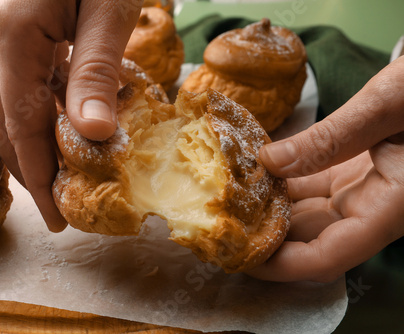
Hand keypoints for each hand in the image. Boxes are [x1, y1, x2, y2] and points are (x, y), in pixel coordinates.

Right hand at [0, 0, 141, 231]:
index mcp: (15, 33)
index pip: (21, 122)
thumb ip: (95, 71)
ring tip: (61, 184)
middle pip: (5, 123)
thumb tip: (94, 135)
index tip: (56, 214)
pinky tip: (66, 137)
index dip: (38, 173)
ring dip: (35, 149)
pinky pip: (26, 89)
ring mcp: (7, 36)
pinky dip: (44, 120)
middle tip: (56, 211)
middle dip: (30, 171)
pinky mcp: (24, 36)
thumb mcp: (109, 10)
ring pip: (11, 110)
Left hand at [247, 56, 403, 281]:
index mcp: (389, 206)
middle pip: (308, 239)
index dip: (280, 265)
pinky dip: (279, 185)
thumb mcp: (385, 105)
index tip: (240, 257)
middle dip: (263, 238)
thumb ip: (329, 138)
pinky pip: (308, 188)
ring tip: (225, 200)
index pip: (328, 256)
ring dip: (266, 210)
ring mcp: (360, 191)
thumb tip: (269, 162)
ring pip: (305, 214)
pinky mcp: (350, 173)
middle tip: (218, 226)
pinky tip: (251, 174)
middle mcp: (372, 207)